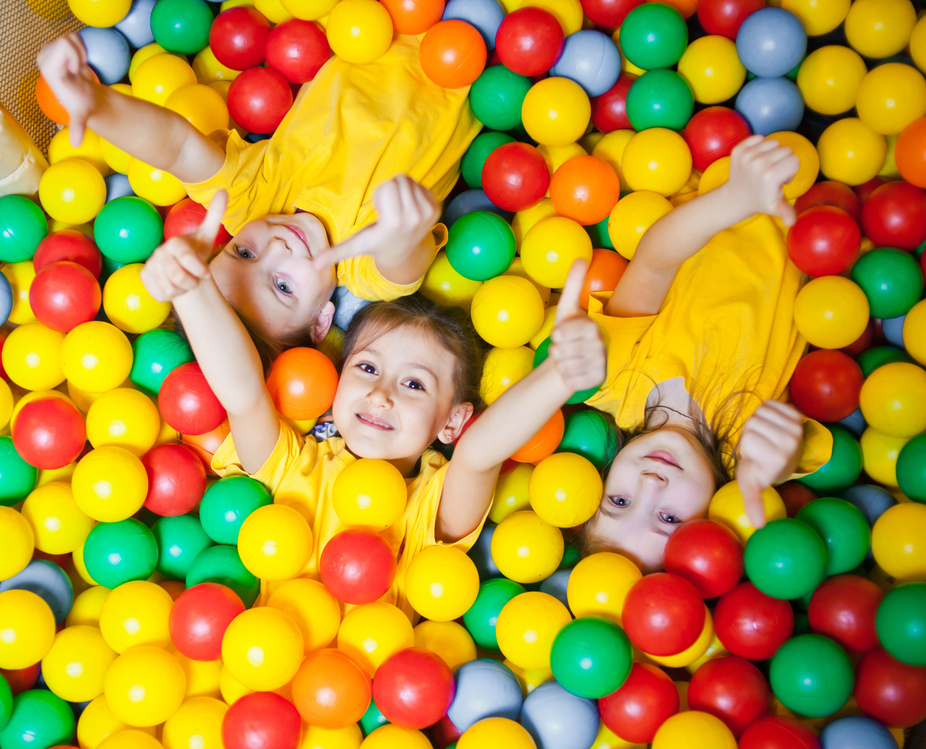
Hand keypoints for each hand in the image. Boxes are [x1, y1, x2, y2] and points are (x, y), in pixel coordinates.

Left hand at [36, 34, 97, 147]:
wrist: (82, 97)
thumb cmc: (82, 105)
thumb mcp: (81, 115)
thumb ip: (78, 126)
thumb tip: (76, 143)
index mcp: (48, 68)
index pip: (64, 44)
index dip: (75, 56)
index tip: (74, 72)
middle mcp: (44, 57)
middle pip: (67, 39)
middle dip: (78, 54)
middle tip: (76, 71)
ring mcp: (49, 50)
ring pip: (71, 37)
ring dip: (80, 53)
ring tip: (76, 69)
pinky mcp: (56, 46)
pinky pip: (74, 37)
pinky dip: (80, 49)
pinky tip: (76, 65)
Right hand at [140, 191, 227, 301]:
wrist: (183, 267)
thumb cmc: (197, 251)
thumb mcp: (208, 235)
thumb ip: (215, 214)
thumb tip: (224, 190)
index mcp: (175, 242)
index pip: (186, 258)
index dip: (198, 269)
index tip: (206, 274)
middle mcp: (159, 252)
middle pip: (178, 276)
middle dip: (192, 283)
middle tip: (195, 279)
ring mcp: (149, 265)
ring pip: (170, 288)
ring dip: (183, 290)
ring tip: (185, 281)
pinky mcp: (144, 278)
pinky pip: (161, 295)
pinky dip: (172, 295)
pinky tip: (174, 286)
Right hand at [312, 175, 438, 269]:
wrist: (404, 253)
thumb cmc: (377, 243)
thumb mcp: (356, 247)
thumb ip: (335, 253)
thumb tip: (313, 265)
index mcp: (394, 222)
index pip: (389, 186)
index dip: (381, 195)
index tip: (380, 212)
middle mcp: (414, 217)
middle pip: (400, 180)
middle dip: (390, 190)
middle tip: (388, 209)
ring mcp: (427, 213)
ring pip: (410, 181)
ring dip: (401, 190)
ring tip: (397, 208)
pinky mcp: (436, 209)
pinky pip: (421, 186)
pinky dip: (413, 193)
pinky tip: (408, 209)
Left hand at [548, 260, 606, 394]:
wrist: (575, 359)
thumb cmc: (570, 333)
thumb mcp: (568, 308)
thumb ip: (574, 284)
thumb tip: (581, 258)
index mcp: (593, 327)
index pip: (561, 334)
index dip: (556, 336)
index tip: (561, 335)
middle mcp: (601, 345)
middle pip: (560, 351)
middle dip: (556, 351)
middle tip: (565, 348)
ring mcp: (600, 364)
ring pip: (564, 367)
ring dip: (560, 364)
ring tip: (568, 359)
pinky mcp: (597, 380)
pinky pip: (570, 380)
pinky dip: (566, 377)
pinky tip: (573, 371)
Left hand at [726, 135, 800, 226]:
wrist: (735, 197)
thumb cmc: (760, 201)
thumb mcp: (775, 207)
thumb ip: (786, 211)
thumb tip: (791, 222)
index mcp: (770, 175)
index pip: (794, 160)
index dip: (791, 171)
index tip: (780, 181)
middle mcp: (758, 163)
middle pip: (785, 150)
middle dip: (783, 161)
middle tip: (772, 175)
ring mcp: (746, 155)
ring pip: (773, 142)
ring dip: (772, 153)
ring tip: (764, 168)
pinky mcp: (738, 149)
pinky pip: (759, 138)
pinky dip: (760, 146)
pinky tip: (755, 161)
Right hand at [735, 400, 804, 527]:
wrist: (783, 457)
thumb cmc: (760, 470)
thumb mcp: (751, 485)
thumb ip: (753, 502)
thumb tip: (759, 525)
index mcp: (778, 459)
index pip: (748, 438)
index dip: (746, 446)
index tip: (754, 458)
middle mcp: (790, 443)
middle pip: (754, 423)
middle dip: (751, 433)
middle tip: (758, 445)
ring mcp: (796, 428)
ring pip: (761, 411)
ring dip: (758, 421)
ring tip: (763, 435)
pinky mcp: (797, 415)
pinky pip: (771, 403)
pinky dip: (767, 411)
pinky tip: (770, 424)